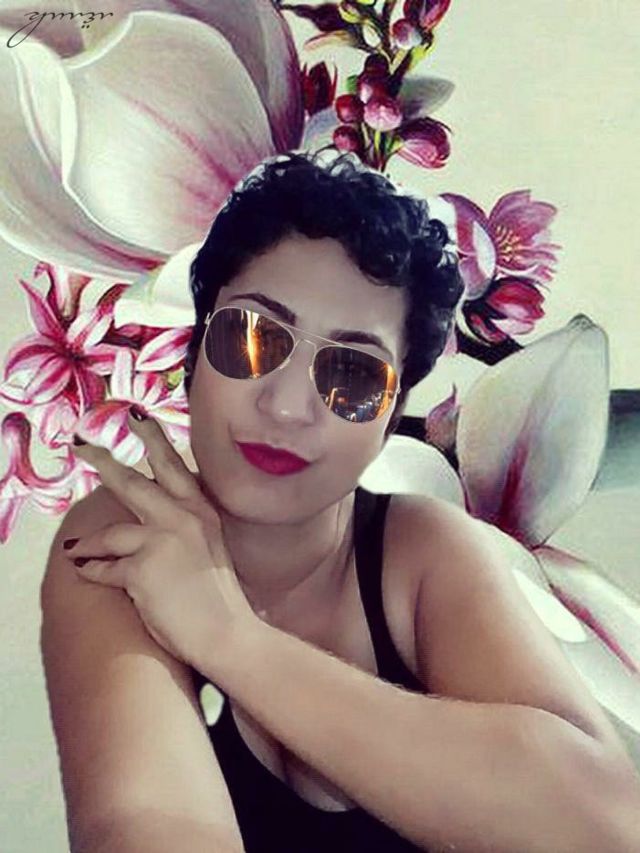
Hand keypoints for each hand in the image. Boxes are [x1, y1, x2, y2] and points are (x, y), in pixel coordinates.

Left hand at [65, 408, 258, 671]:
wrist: (227, 632)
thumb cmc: (219, 595)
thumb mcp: (210, 544)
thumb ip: (186, 522)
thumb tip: (150, 513)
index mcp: (201, 510)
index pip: (173, 466)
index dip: (153, 439)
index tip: (137, 418)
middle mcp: (182, 517)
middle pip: (132, 482)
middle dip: (103, 461)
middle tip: (83, 445)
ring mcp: (161, 540)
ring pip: (109, 533)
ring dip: (88, 543)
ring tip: (75, 548)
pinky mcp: (142, 569)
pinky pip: (104, 569)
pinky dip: (95, 574)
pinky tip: (90, 575)